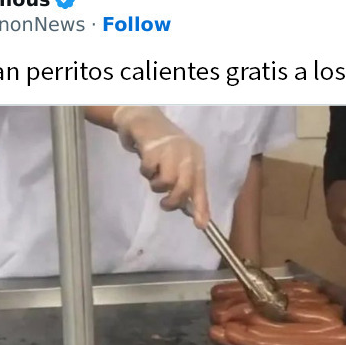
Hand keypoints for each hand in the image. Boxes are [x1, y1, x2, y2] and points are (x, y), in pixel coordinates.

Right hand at [112, 106, 209, 227]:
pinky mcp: (152, 147)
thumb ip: (186, 188)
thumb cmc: (162, 148)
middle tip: (165, 204)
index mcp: (196, 158)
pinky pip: (148, 171)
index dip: (201, 207)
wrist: (143, 119)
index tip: (201, 225)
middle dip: (173, 201)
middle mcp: (187, 153)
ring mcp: (170, 149)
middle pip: (185, 187)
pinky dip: (145, 171)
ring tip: (153, 174)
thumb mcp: (178, 166)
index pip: (201, 186)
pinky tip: (145, 161)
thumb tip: (196, 217)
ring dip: (156, 184)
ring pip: (166, 181)